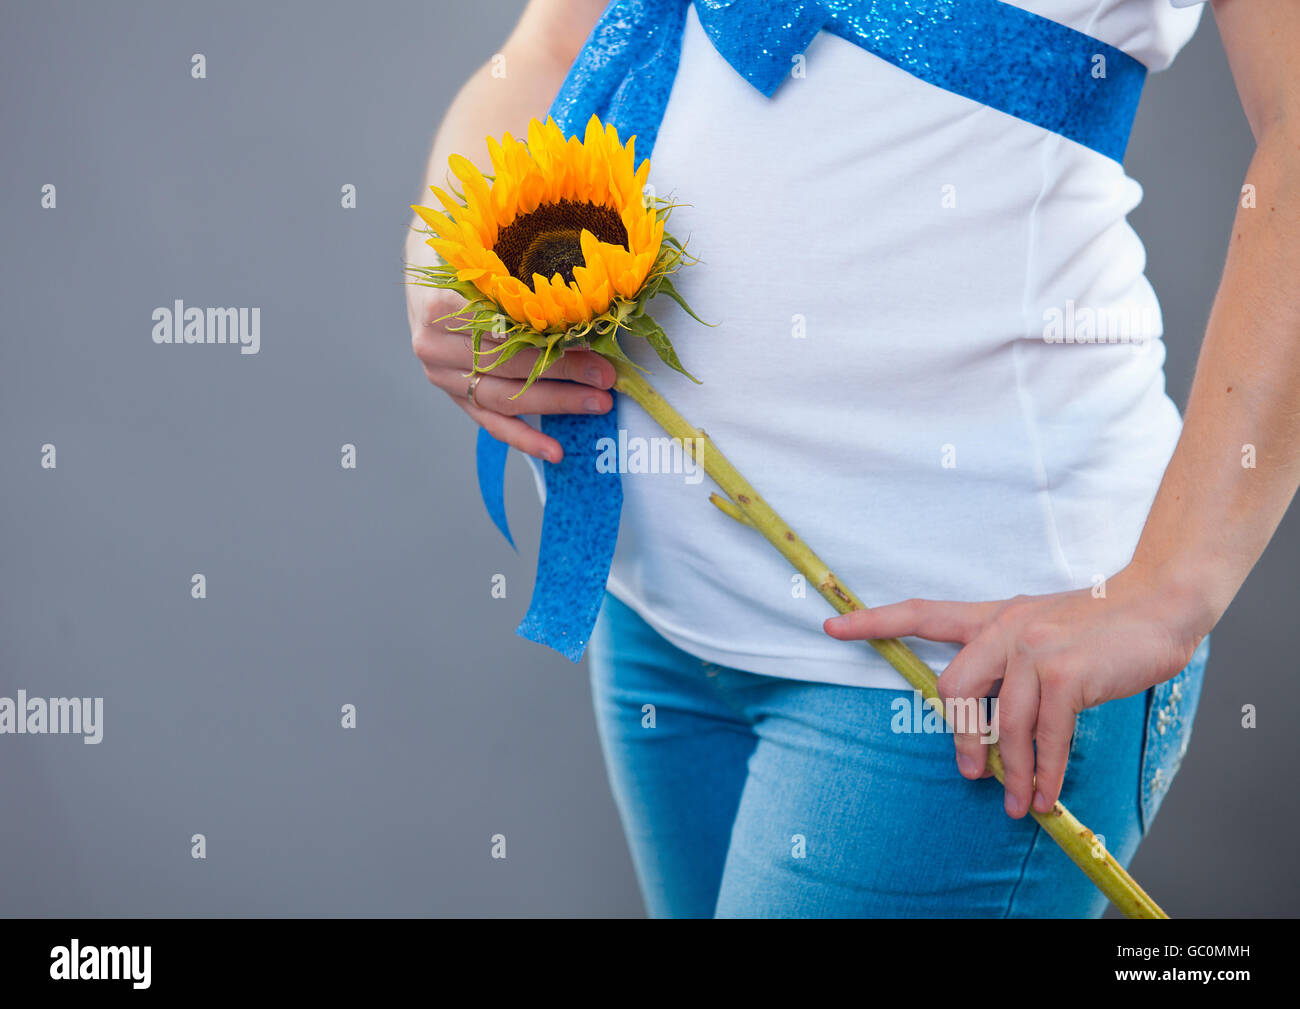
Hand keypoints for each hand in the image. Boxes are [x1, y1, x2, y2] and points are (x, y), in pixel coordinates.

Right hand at [406, 233, 613, 462]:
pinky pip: (491, 422)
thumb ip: (516, 279)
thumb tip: (584, 308)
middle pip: (506, 365)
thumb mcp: (486, 251)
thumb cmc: (465, 251)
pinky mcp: (456, 395)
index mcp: (439, 306)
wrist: (428, 262)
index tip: (590, 342)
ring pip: (504, 398)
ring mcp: (442, 376)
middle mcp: (434, 346)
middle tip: (606, 376)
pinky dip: (524, 438)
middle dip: (563, 372)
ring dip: (554, 403)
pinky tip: (554, 451)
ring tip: (596, 404)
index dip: (545, 339)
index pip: (500, 330)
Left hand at [823, 564, 1210, 818]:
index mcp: (991, 616)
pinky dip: (1044, 772)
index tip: (832, 625)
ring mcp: (1035, 650)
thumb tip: (985, 717)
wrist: (1157, 602)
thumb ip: (1007, 658)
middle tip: (973, 773)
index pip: (921, 612)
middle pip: (954, 688)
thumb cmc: (1097, 624)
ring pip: (1003, 723)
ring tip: (1016, 800)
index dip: (873, 621)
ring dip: (1010, 770)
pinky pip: (1045, 737)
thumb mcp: (1039, 626)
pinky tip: (1044, 794)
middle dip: (960, 738)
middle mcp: (1005, 628)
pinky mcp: (1067, 676)